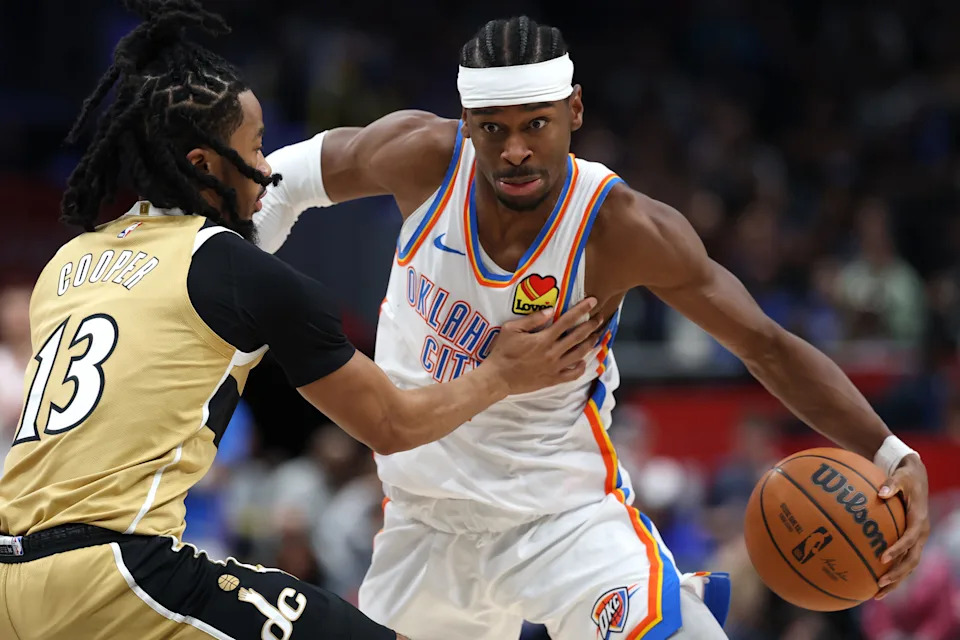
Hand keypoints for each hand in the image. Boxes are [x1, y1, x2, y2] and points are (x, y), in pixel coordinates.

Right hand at [485, 297, 602, 394]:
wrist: (497, 378)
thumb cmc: (502, 352)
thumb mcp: (511, 329)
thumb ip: (532, 319)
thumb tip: (550, 310)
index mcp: (543, 338)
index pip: (567, 320)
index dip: (582, 310)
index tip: (593, 302)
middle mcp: (553, 352)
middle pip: (578, 336)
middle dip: (591, 325)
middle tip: (600, 317)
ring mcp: (554, 367)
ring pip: (579, 354)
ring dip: (590, 343)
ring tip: (597, 335)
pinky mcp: (553, 379)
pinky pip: (572, 374)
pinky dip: (581, 367)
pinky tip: (583, 361)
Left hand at [875, 454, 930, 598]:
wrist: (917, 476)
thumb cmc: (905, 476)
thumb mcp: (901, 476)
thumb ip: (891, 484)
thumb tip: (880, 491)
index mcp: (919, 520)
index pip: (910, 539)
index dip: (897, 549)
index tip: (882, 558)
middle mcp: (921, 533)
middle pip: (911, 560)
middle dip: (897, 575)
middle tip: (879, 585)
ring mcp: (917, 540)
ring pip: (908, 566)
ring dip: (895, 581)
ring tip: (876, 594)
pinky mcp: (911, 541)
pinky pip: (902, 560)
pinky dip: (892, 572)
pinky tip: (873, 582)